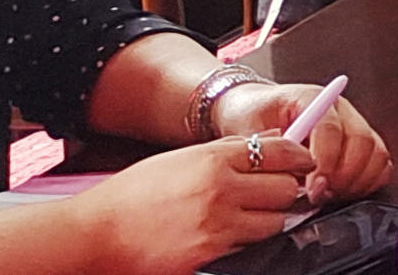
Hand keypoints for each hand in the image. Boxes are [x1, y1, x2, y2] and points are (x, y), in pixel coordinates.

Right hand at [69, 134, 315, 273]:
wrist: (96, 234)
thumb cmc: (132, 196)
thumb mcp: (180, 159)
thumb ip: (227, 151)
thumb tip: (270, 141)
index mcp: (212, 159)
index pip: (281, 151)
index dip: (298, 157)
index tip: (302, 162)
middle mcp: (220, 190)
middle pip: (286, 188)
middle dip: (287, 190)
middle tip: (278, 192)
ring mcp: (218, 225)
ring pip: (275, 222)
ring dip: (271, 219)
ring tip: (251, 215)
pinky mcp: (211, 255)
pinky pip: (250, 247)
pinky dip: (248, 241)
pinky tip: (230, 234)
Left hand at [207, 79, 389, 204]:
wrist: (254, 108)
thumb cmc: (251, 116)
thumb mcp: (248, 129)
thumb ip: (265, 151)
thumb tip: (281, 177)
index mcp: (313, 99)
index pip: (331, 129)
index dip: (325, 162)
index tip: (312, 187)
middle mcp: (341, 110)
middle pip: (362, 142)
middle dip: (343, 176)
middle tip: (320, 196)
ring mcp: (355, 125)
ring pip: (376, 154)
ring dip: (356, 182)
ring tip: (330, 195)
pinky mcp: (361, 143)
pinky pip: (380, 164)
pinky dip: (367, 182)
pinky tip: (344, 192)